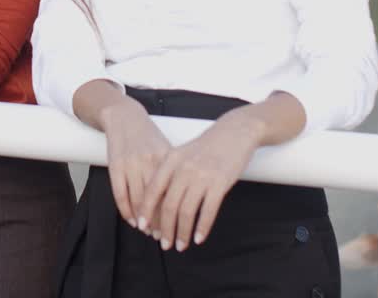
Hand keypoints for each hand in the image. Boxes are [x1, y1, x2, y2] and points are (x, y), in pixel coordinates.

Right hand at [100, 100, 171, 230]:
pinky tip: (132, 220)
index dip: (174, 213)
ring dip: (143, 220)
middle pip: (156, 200)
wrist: (124, 117)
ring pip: (138, 200)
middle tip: (163, 236)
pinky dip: (126, 211)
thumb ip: (174, 172)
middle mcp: (148, 161)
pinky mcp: (115, 166)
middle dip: (159, 221)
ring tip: (148, 231)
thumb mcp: (165, 149)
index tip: (177, 227)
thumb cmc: (148, 136)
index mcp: (165, 158)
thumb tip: (184, 200)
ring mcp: (130, 164)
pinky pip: (120, 194)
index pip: (172, 192)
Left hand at [138, 109, 261, 251]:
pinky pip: (208, 212)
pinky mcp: (220, 184)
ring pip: (187, 212)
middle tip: (164, 244)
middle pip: (169, 206)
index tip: (143, 226)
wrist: (234, 132)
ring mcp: (202, 176)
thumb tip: (157, 201)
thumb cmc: (207, 146)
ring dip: (182, 232)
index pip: (153, 191)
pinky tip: (199, 238)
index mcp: (171, 161)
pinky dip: (202, 228)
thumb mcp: (182, 154)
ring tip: (181, 245)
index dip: (146, 211)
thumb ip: (169, 173)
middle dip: (165, 229)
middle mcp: (184, 169)